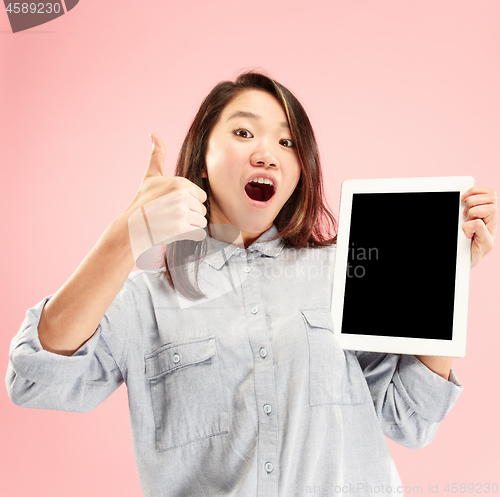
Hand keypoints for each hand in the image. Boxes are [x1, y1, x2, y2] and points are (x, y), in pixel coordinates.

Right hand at [124, 133, 207, 263]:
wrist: (132, 227)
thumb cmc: (143, 201)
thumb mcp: (151, 176)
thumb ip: (157, 155)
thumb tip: (153, 134)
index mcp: (180, 182)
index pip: (200, 195)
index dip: (189, 201)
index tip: (173, 203)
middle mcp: (183, 196)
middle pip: (202, 209)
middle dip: (190, 214)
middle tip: (171, 215)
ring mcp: (182, 212)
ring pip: (201, 221)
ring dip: (190, 225)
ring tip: (172, 222)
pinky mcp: (181, 228)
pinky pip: (198, 232)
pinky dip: (189, 235)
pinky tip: (174, 231)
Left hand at [461, 186, 496, 267]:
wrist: (459, 265)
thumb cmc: (458, 244)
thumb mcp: (461, 223)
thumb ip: (464, 211)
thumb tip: (459, 198)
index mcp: (487, 216)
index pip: (490, 193)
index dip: (476, 191)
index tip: (463, 198)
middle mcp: (492, 223)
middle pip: (493, 198)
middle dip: (474, 201)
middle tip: (464, 214)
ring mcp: (492, 233)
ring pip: (490, 209)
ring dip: (473, 214)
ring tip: (466, 223)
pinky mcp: (488, 243)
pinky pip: (478, 224)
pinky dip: (469, 227)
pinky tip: (466, 234)